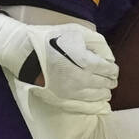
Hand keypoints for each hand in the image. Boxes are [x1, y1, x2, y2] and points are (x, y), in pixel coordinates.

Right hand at [0, 14, 117, 113]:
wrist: (24, 52)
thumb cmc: (50, 39)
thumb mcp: (75, 31)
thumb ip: (96, 42)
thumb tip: (109, 56)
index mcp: (84, 62)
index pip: (106, 69)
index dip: (112, 70)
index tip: (114, 69)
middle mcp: (79, 79)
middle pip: (102, 84)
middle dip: (109, 82)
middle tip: (112, 80)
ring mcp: (69, 92)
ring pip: (94, 97)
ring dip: (104, 93)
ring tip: (106, 91)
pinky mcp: (61, 99)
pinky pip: (83, 107)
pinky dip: (94, 106)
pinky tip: (100, 104)